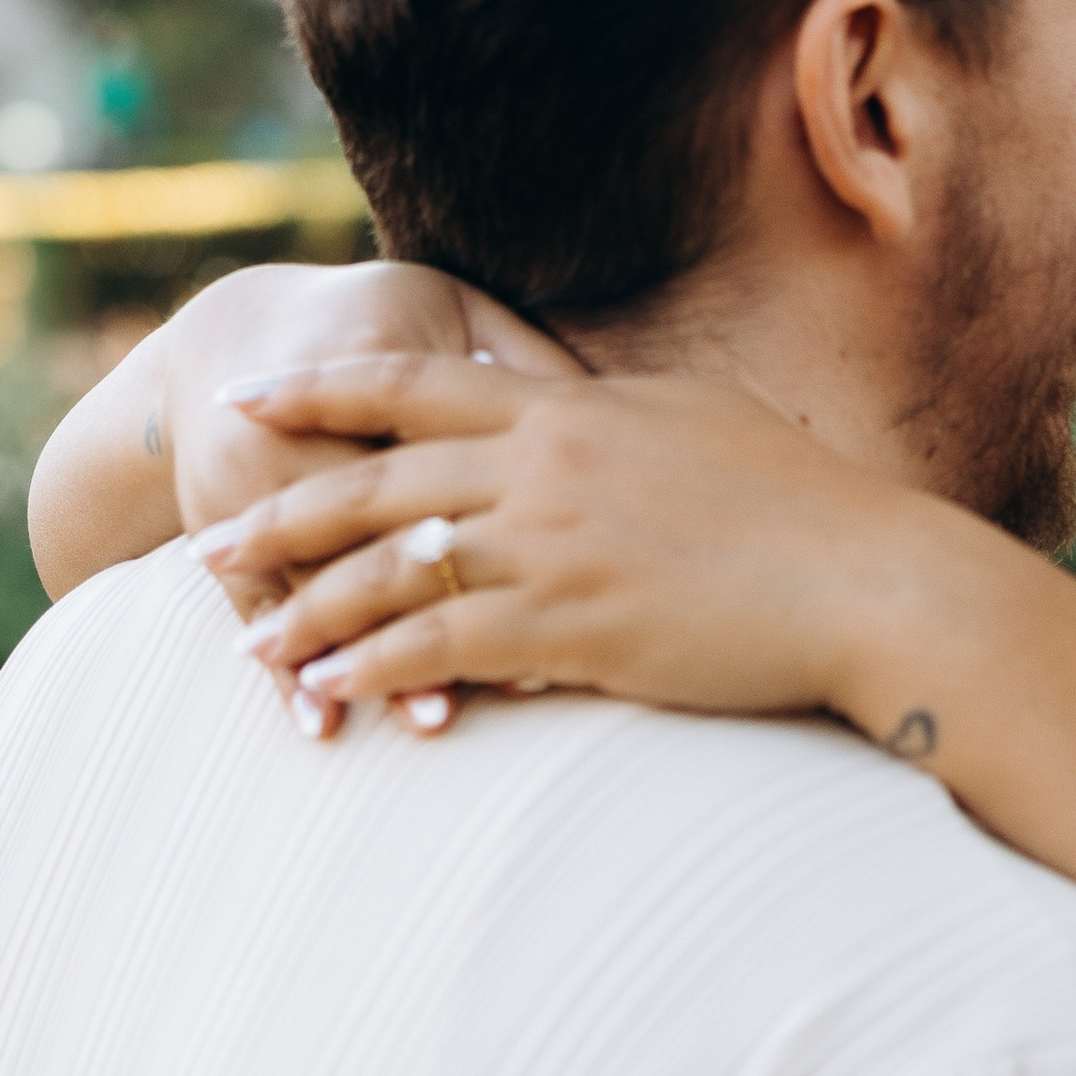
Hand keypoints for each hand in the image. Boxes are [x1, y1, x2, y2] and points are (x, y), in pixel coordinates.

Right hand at [132, 274, 571, 727]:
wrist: (236, 329)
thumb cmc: (380, 322)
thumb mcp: (454, 318)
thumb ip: (534, 362)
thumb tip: (629, 406)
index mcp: (374, 355)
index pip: (448, 446)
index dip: (510, 511)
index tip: (579, 579)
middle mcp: (300, 422)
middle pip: (378, 526)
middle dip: (442, 604)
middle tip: (526, 674)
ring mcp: (249, 481)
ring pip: (316, 581)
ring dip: (372, 657)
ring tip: (432, 722)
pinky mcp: (220, 523)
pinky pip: (256, 608)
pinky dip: (288, 675)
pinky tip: (324, 727)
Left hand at [193, 357, 939, 731]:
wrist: (868, 578)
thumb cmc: (805, 508)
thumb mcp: (698, 424)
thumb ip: (616, 417)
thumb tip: (583, 405)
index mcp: (566, 408)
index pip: (411, 381)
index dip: (320, 393)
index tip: (251, 399)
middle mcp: (540, 464)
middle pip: (372, 480)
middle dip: (278, 513)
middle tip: (208, 544)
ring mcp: (550, 546)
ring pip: (389, 571)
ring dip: (307, 608)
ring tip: (250, 642)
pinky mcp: (569, 626)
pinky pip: (439, 647)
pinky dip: (373, 671)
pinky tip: (331, 695)